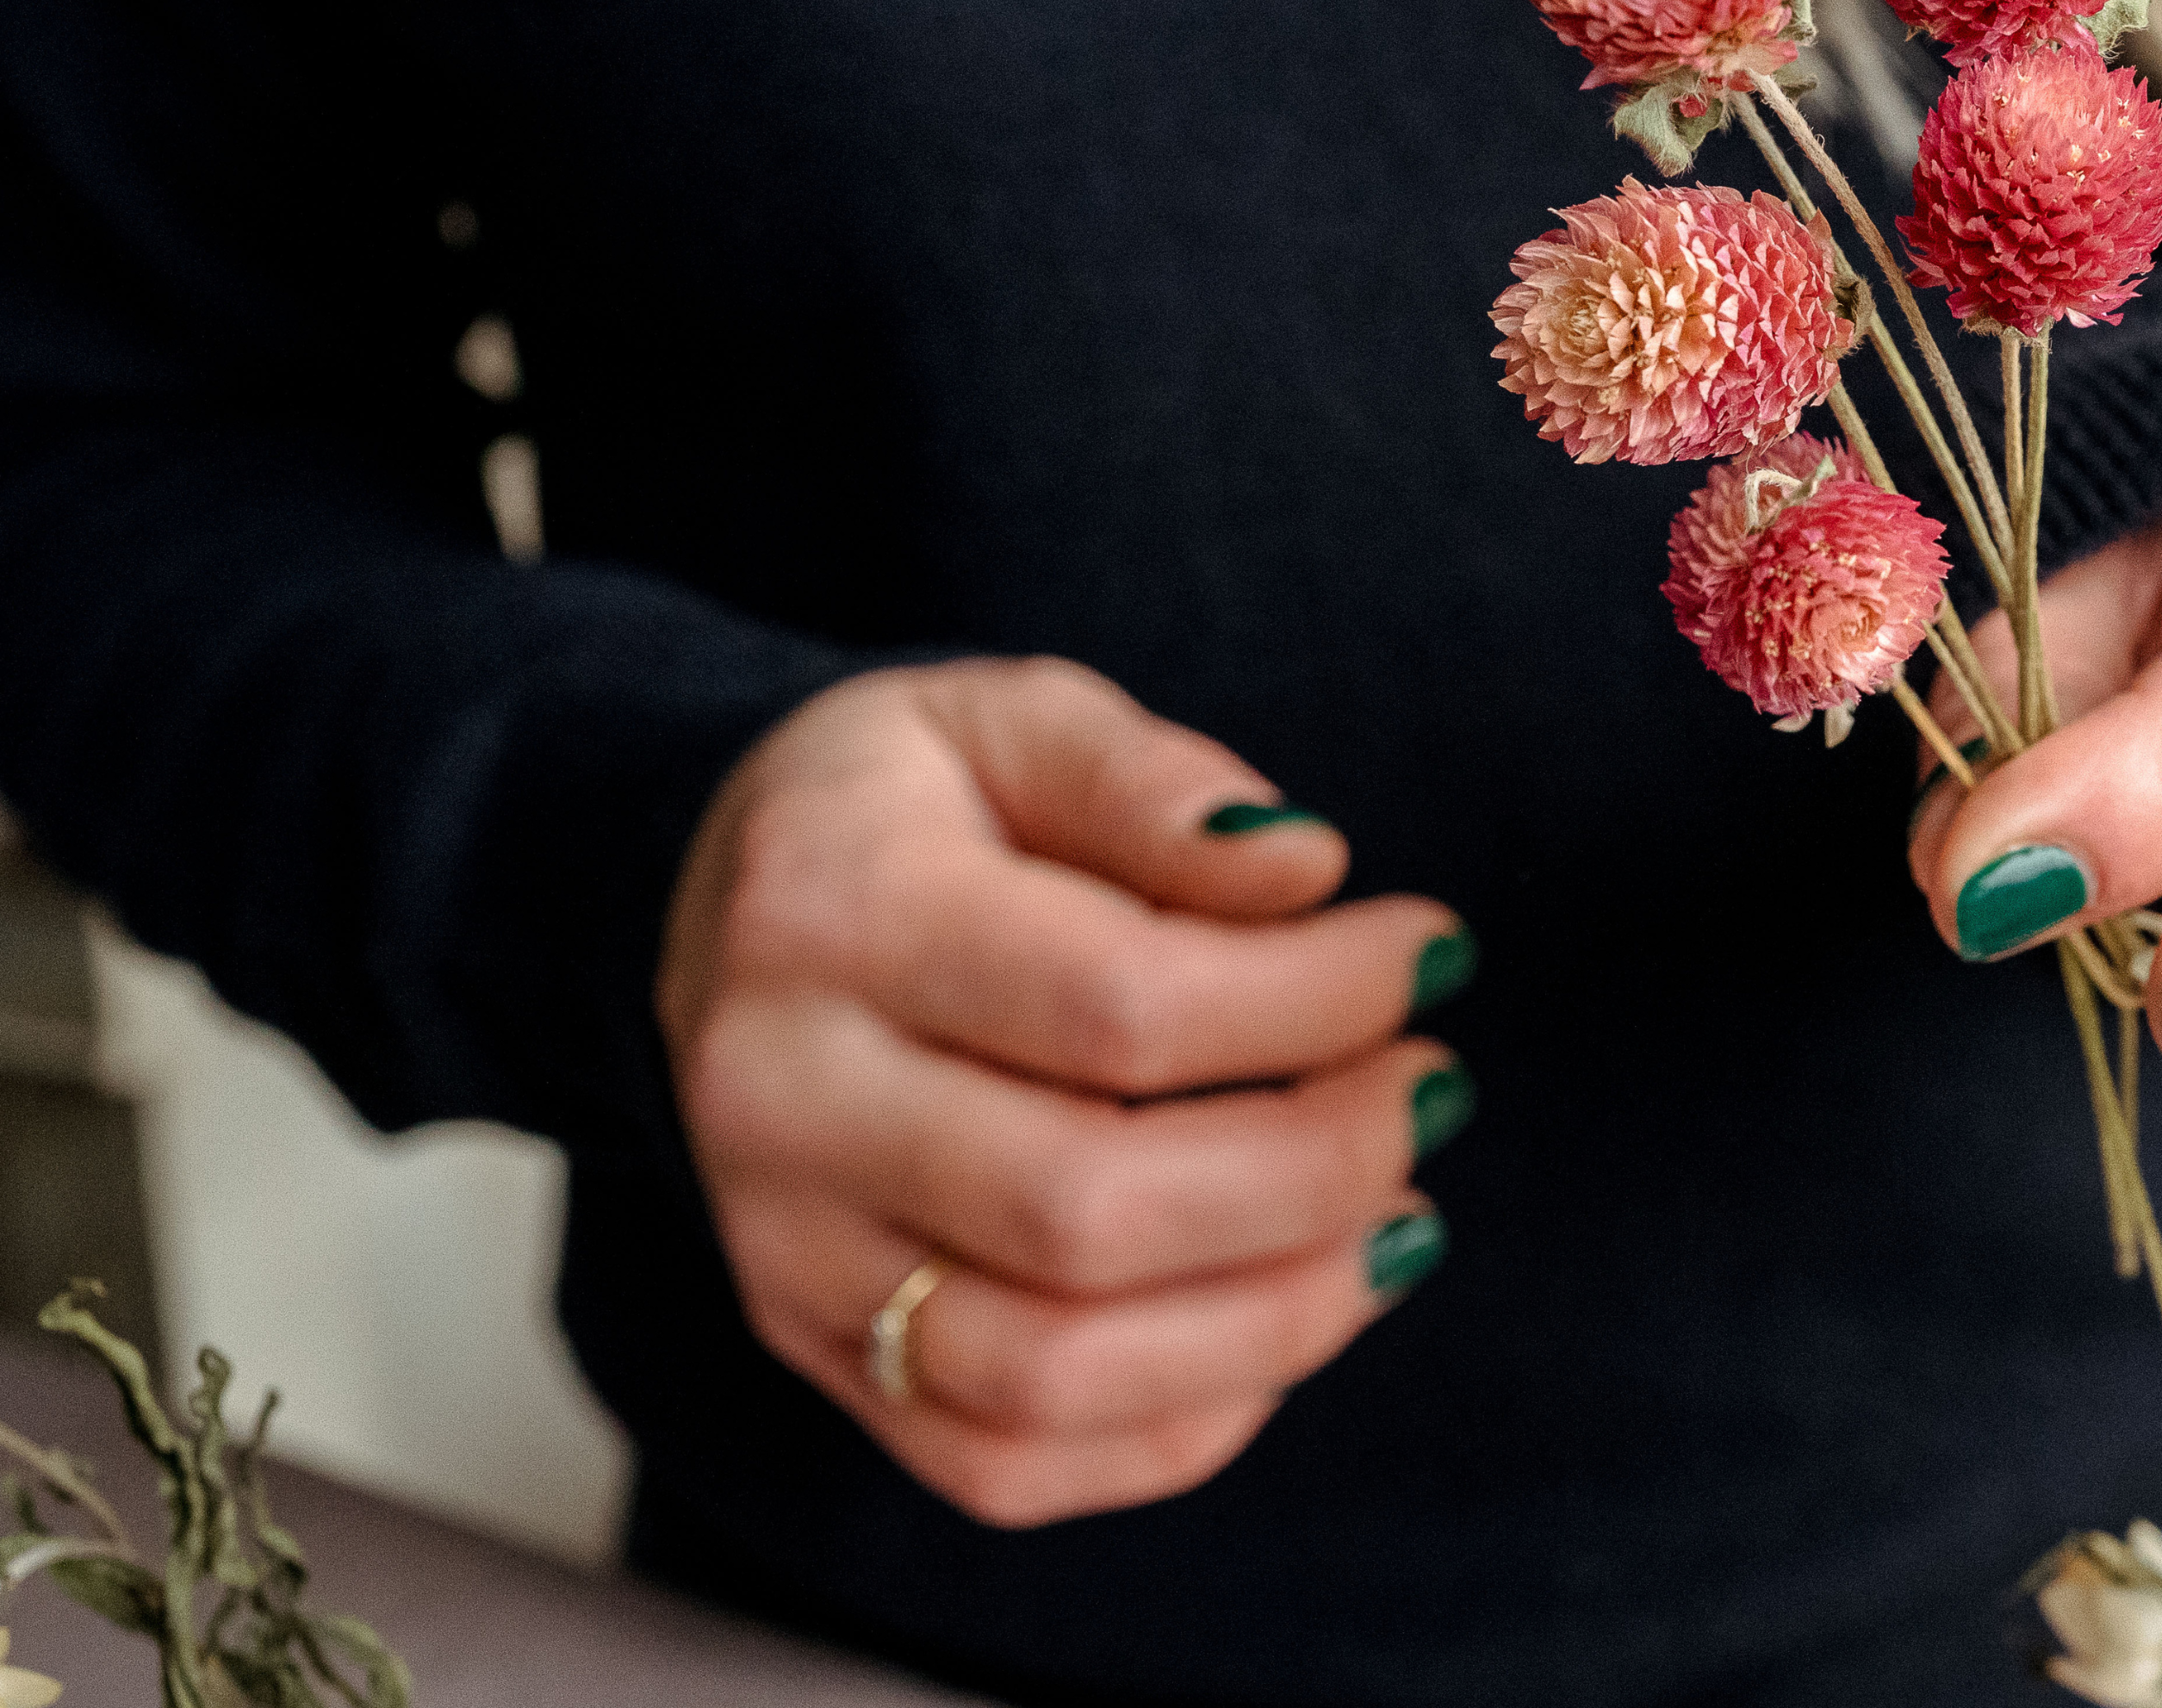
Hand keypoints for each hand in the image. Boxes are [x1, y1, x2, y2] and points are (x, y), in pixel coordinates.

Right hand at [658, 659, 1469, 1526]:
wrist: (710, 915)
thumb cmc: (907, 807)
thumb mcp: (1012, 717)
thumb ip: (1152, 781)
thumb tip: (1305, 872)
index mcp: (832, 913)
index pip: (1117, 1004)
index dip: (1316, 996)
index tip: (1428, 952)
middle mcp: (785, 1106)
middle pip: (1089, 1210)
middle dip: (1317, 1166)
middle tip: (1429, 1091)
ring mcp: (788, 1259)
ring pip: (1052, 1371)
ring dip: (1277, 1316)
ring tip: (1397, 1222)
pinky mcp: (816, 1360)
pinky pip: (1007, 1466)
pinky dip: (1182, 1424)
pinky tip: (1282, 1314)